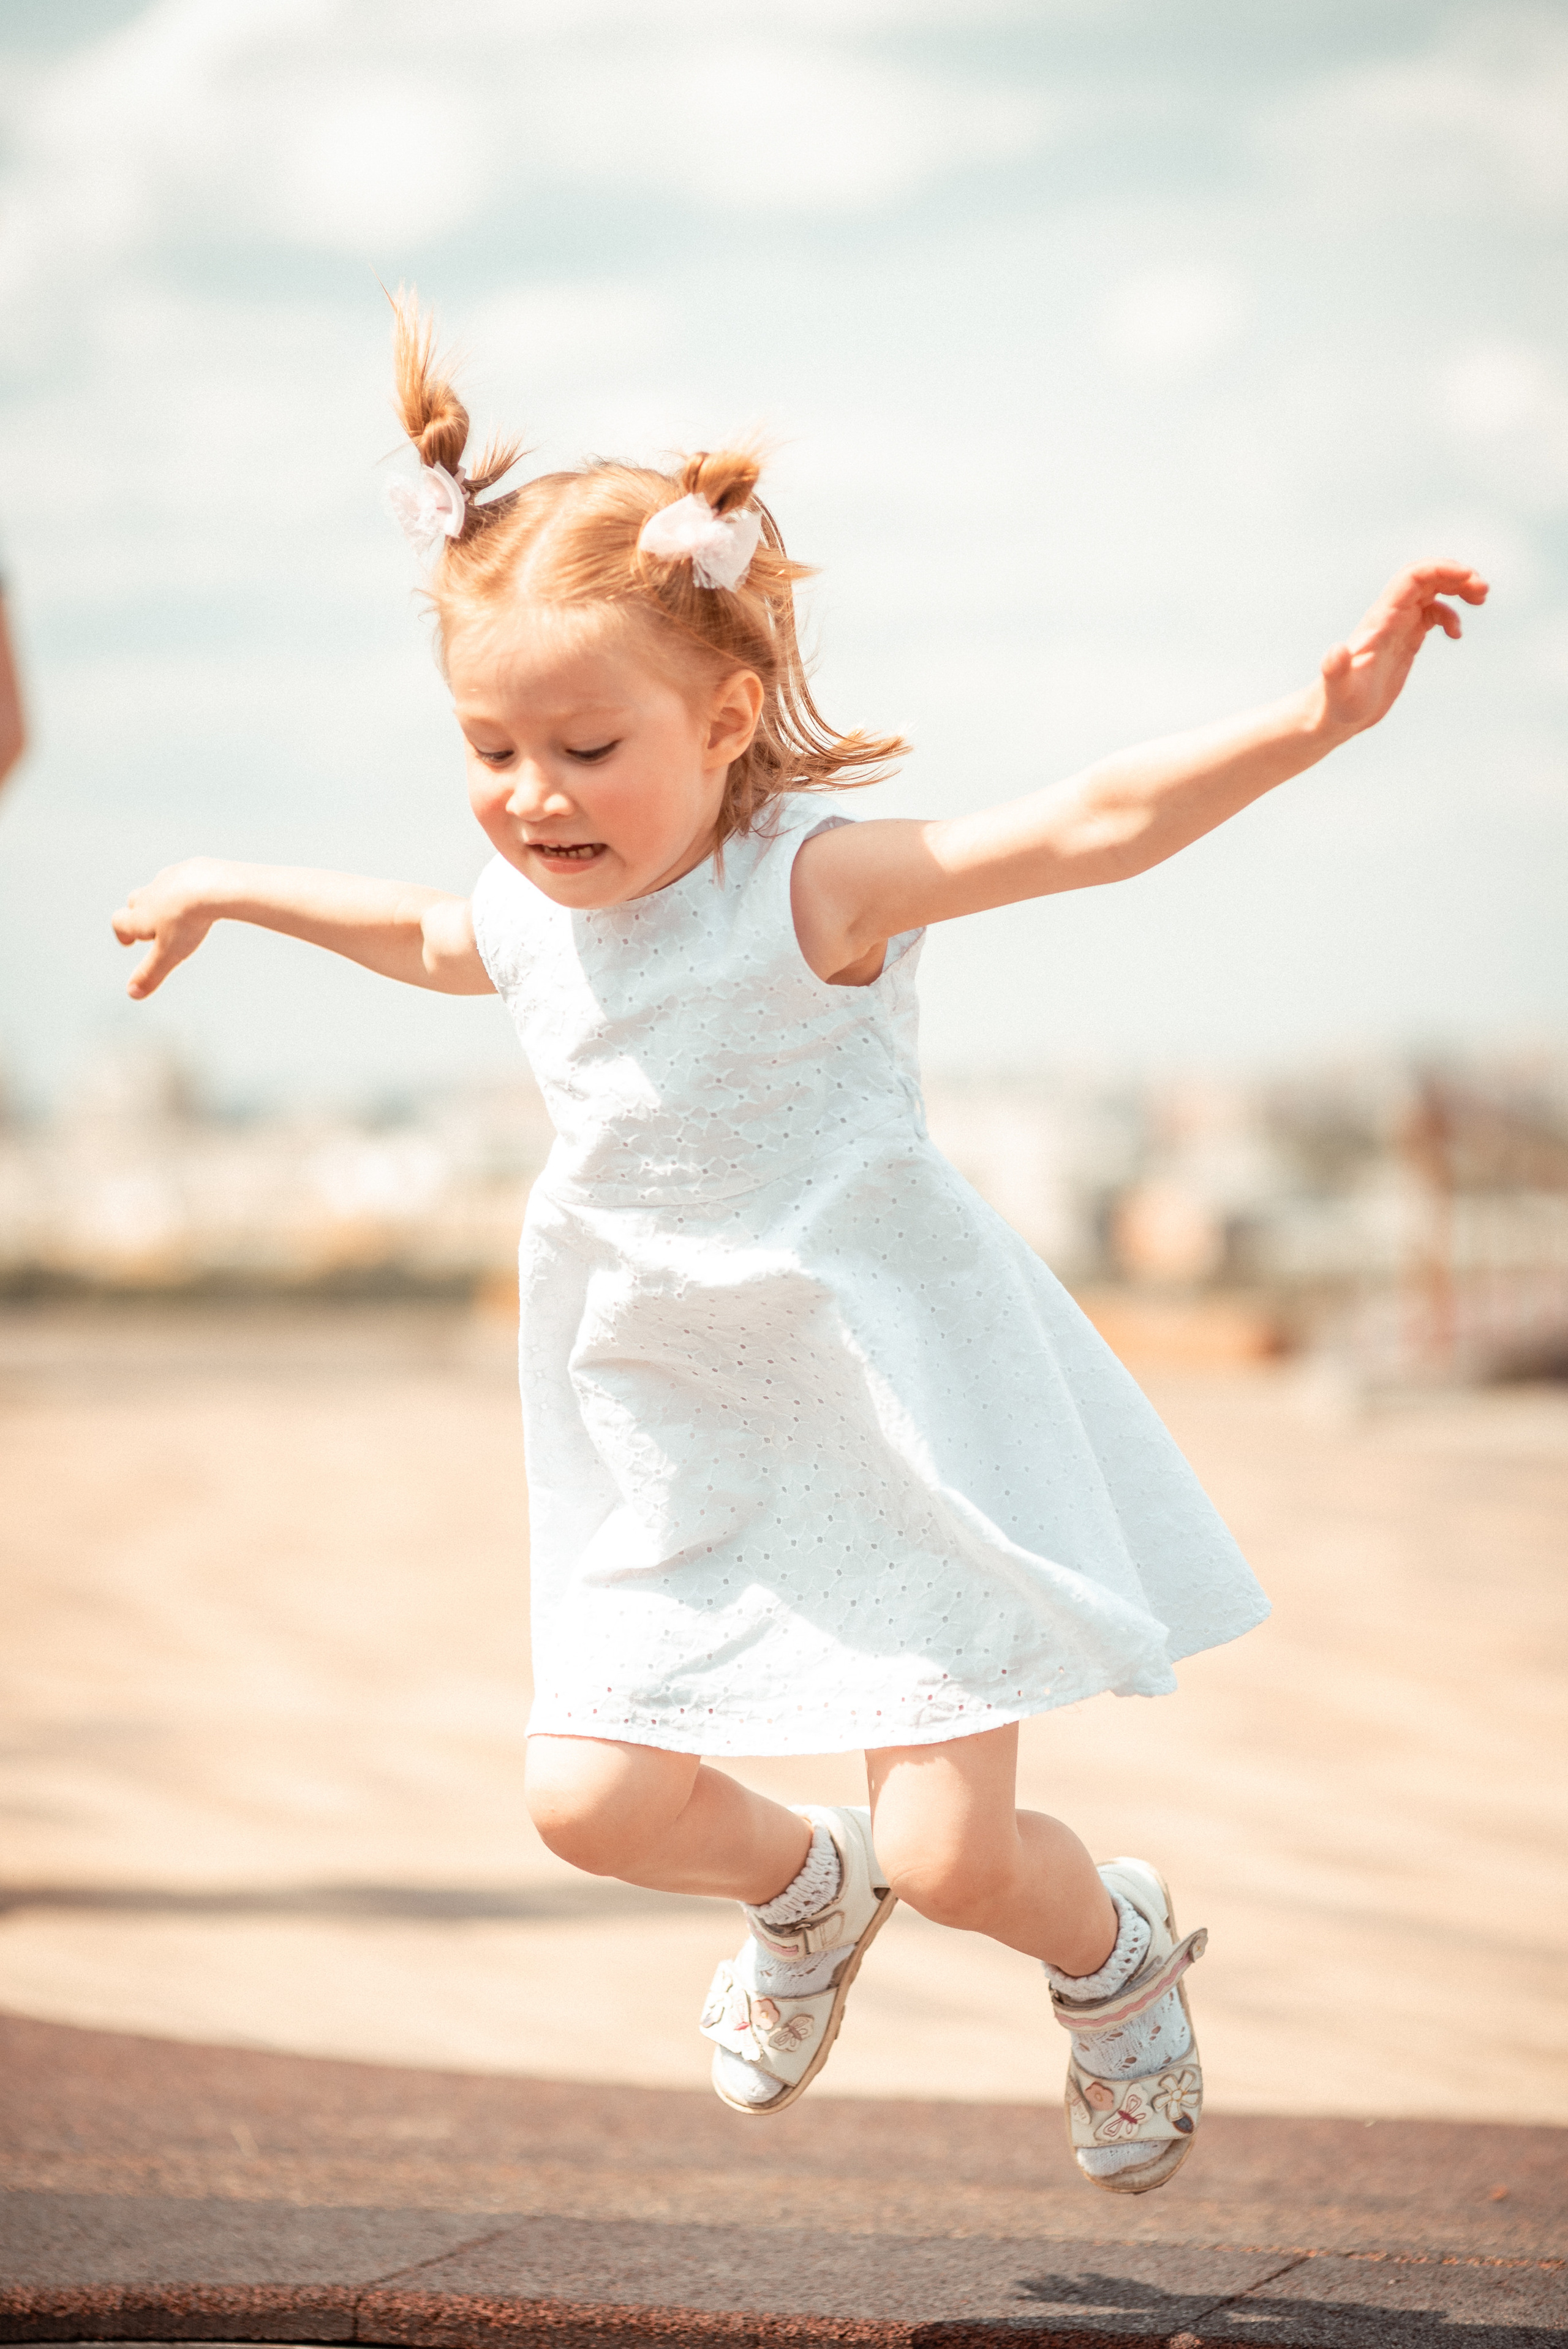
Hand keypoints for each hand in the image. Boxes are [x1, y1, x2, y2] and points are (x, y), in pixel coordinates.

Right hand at [112, 858, 230, 996]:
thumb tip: (133, 993)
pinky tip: (199, 894)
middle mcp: (151, 894)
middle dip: (139, 915)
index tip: (128, 942)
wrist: (213, 886)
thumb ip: (151, 973)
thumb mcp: (169, 954)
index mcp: (141, 915)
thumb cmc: (188, 921)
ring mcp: (170, 878)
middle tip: (150, 929)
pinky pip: (184, 876)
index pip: (120, 922)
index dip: (122, 932)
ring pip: (158, 886)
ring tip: (176, 913)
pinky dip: (186, 886)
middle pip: (135, 901)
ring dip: (162, 899)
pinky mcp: (191, 867)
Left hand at [1319, 560, 1487, 734]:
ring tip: (1480, 599)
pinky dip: (1449, 615)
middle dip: (1455, 575)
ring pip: (1431, 592)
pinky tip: (1455, 635)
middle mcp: (1390, 617)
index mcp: (1381, 620)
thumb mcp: (1339, 690)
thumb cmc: (1336, 705)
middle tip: (1482, 592)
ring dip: (1457, 588)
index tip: (1468, 577)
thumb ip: (1336, 670)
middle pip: (1425, 577)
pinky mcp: (1405, 641)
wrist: (1334, 715)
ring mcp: (1398, 627)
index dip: (1440, 570)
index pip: (1412, 579)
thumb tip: (1335, 651)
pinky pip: (1431, 614)